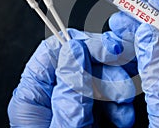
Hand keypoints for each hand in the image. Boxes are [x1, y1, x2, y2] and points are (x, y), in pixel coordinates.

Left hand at [7, 29, 135, 126]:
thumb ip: (70, 94)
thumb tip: (74, 52)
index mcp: (34, 97)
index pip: (53, 52)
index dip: (82, 45)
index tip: (109, 50)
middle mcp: (53, 94)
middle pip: (80, 59)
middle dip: (107, 67)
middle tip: (124, 83)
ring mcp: (73, 100)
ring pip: (98, 74)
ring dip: (117, 85)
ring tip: (124, 106)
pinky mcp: (91, 109)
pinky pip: (107, 92)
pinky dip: (121, 100)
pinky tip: (124, 114)